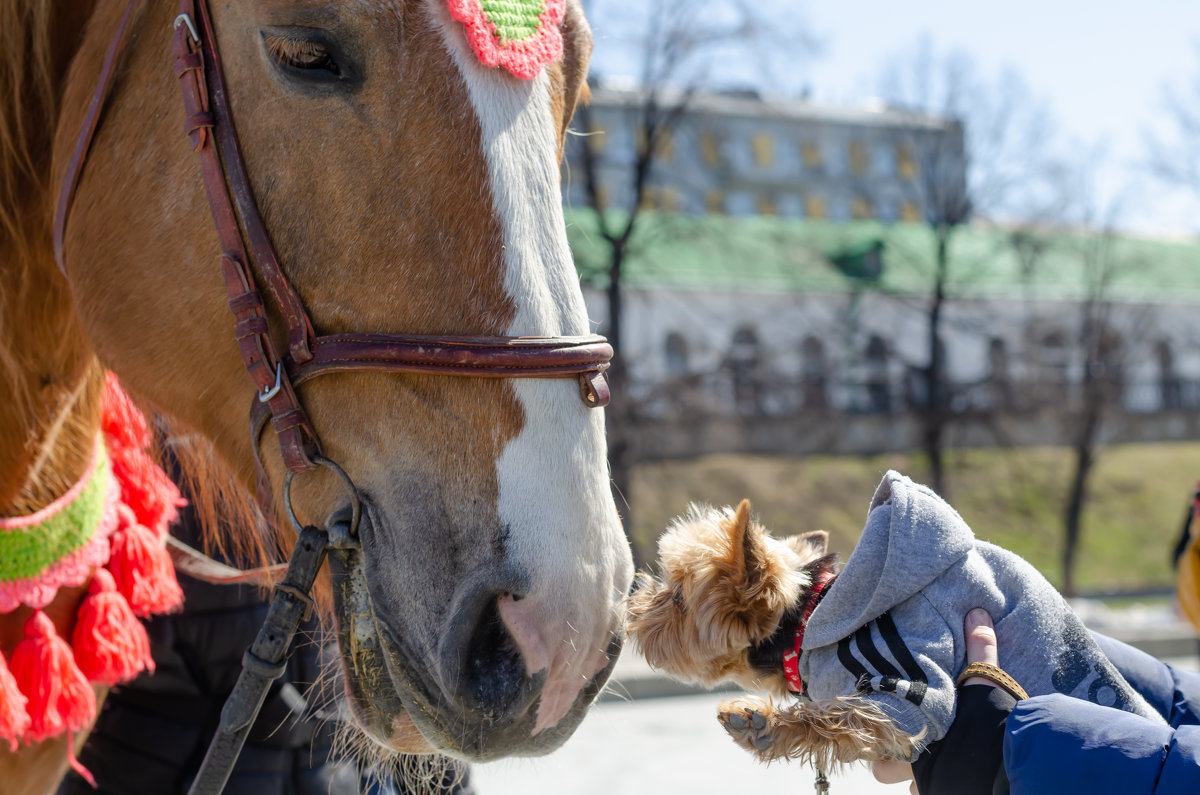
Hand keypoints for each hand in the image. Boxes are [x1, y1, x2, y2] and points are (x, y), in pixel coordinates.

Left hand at [870, 608, 999, 792]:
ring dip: (916, 779)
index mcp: (912, 727)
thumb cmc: (992, 723)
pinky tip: (952, 778)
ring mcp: (928, 784)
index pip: (875, 729)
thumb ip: (980, 649)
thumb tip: (977, 613)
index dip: (876, 729)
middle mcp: (913, 760)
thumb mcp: (985, 681)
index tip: (880, 721)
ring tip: (932, 765)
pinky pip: (933, 794)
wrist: (1013, 766)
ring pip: (909, 787)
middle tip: (903, 746)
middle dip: (889, 762)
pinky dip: (940, 787)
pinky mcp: (946, 794)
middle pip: (882, 769)